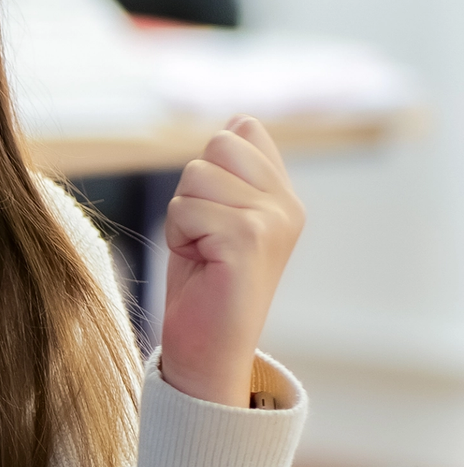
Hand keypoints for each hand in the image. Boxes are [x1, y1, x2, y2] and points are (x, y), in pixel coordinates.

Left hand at [159, 116, 303, 405]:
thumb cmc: (204, 283)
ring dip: (182, 216)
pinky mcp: (249, 237)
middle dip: (192, 190)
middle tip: (203, 237)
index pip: (243, 131)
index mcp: (284, 196)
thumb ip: (231, 171)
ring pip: (195, 175)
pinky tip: (201, 264)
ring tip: (202, 252)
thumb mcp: (216, 215)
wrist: (207, 347)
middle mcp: (287, 205)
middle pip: (217, 145)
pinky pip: (185, 207)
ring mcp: (273, 220)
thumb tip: (240, 119)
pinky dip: (178, 235)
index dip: (209, 169)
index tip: (215, 216)